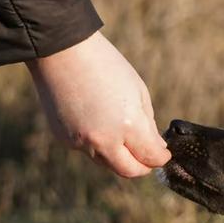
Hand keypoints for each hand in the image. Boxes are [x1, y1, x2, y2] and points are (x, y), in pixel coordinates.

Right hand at [26, 31, 169, 176]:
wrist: (60, 51)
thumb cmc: (105, 65)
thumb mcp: (138, 90)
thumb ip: (148, 124)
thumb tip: (155, 148)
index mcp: (127, 126)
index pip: (150, 158)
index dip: (160, 157)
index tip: (163, 153)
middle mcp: (104, 140)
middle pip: (129, 171)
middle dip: (142, 167)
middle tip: (147, 157)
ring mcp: (81, 142)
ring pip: (107, 163)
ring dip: (118, 155)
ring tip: (120, 133)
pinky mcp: (64, 139)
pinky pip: (87, 150)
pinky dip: (97, 143)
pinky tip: (95, 120)